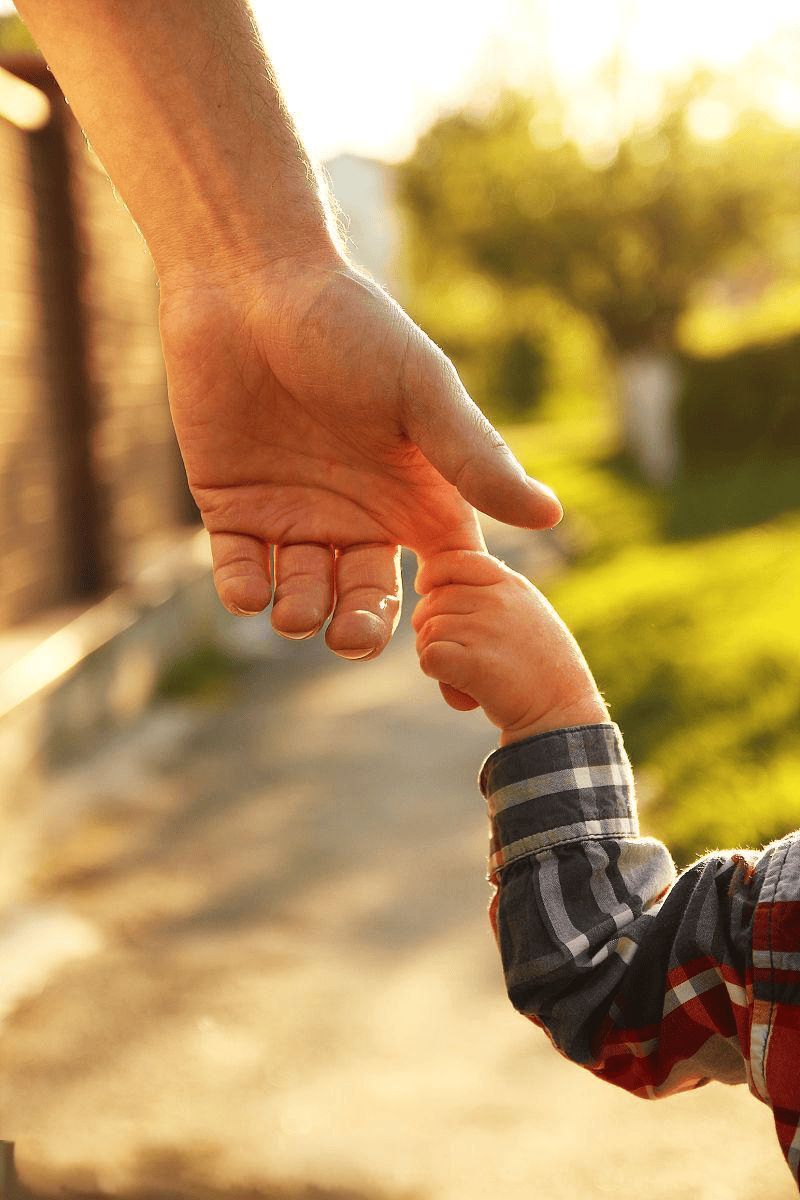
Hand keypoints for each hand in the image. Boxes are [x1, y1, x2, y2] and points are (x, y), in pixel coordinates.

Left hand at [159, 256, 561, 659]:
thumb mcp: (422, 393)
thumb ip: (474, 457)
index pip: (441, 572)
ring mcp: (293, 514)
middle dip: (362, 627)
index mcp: (413, 494)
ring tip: (298, 609)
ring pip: (304, 595)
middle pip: (368, 599)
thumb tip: (549, 515)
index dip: (445, 608)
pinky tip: (249, 592)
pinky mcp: (232, 508)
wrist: (250, 282)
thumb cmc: (349, 326)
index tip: (436, 630)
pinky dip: (244, 592)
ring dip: (302, 614)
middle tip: (351, 635)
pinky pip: (239, 571)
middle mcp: (357, 514)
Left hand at [413, 551, 608, 743]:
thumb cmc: (543, 669)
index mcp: (512, 585)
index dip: (433, 575)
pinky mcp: (475, 664)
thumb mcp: (529, 613)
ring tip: (457, 672)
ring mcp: (487, 630)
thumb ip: (495, 595)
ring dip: (432, 652)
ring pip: (429, 631)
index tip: (426, 591)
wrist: (563, 712)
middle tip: (448, 650)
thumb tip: (441, 588)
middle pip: (434, 601)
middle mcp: (499, 601)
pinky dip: (434, 671)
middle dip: (429, 626)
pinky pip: (429, 657)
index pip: (456, 560)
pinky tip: (455, 683)